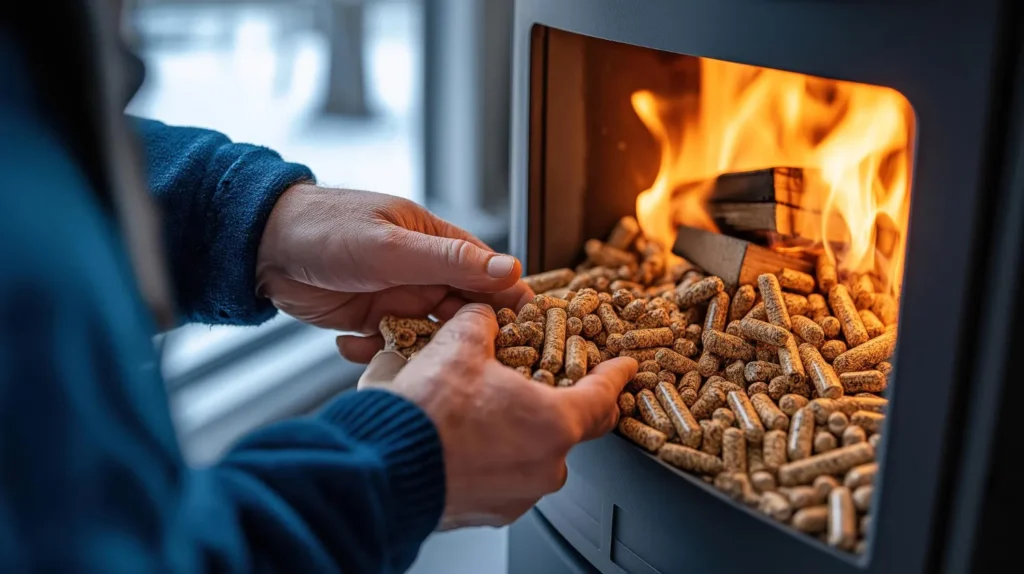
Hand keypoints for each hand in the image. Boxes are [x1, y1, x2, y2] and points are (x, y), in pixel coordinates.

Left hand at [256, 184, 533, 360]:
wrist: (262, 245)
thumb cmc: (328, 229)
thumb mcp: (393, 246)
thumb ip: (450, 262)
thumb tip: (510, 269)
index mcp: (438, 244)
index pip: (492, 276)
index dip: (512, 304)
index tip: (524, 335)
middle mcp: (425, 274)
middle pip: (467, 313)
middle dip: (468, 339)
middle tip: (466, 364)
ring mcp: (399, 299)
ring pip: (431, 337)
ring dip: (420, 352)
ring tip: (405, 362)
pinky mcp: (372, 322)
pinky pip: (392, 347)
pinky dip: (378, 354)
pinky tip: (352, 347)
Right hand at [388, 303, 638, 529]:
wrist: (382, 468)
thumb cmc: (427, 414)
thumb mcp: (459, 346)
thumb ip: (482, 324)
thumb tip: (484, 315)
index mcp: (554, 424)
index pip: (602, 396)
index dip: (614, 375)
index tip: (624, 367)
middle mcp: (545, 467)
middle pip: (568, 428)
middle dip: (559, 402)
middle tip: (546, 382)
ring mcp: (517, 496)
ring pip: (532, 456)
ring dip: (519, 431)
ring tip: (488, 410)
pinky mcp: (487, 512)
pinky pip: (503, 478)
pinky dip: (493, 457)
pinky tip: (466, 439)